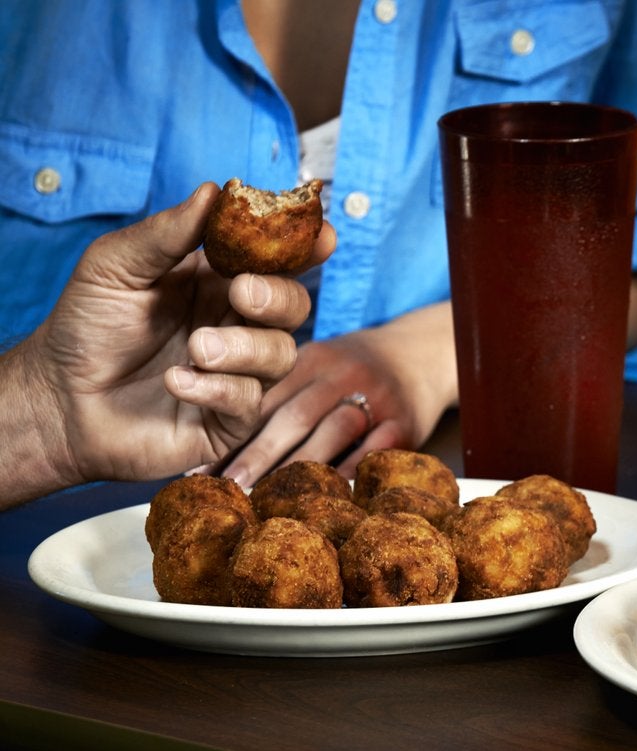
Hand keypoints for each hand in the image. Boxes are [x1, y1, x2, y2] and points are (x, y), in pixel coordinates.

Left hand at [4, 183, 325, 506]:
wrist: (59, 400)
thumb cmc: (84, 329)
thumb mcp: (115, 265)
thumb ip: (166, 233)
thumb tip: (213, 192)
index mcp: (217, 281)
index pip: (275, 260)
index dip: (305, 247)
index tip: (323, 236)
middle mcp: (236, 324)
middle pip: (294, 305)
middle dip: (277, 297)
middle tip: (241, 294)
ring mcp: (237, 372)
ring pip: (281, 354)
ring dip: (242, 348)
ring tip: (195, 349)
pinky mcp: (228, 418)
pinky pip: (249, 400)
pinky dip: (217, 388)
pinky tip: (176, 382)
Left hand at [218, 301, 458, 485]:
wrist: (423, 354)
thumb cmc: (353, 370)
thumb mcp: (315, 365)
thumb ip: (276, 394)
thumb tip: (214, 445)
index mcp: (310, 358)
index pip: (265, 396)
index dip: (231, 432)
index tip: (202, 467)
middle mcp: (341, 373)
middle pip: (294, 415)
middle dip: (257, 455)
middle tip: (228, 489)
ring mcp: (376, 396)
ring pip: (333, 432)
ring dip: (299, 469)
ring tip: (271, 500)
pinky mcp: (405, 420)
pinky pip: (375, 451)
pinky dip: (349, 473)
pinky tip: (325, 499)